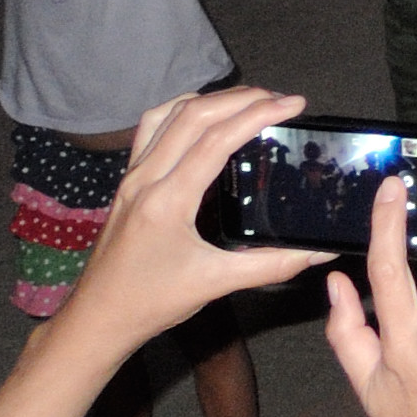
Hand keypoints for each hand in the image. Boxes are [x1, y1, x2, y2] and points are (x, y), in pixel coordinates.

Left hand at [65, 91, 333, 351]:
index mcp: (167, 200)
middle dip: (241, 98)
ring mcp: (132, 177)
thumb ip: (273, 264)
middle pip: (193, 115)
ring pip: (169, 115)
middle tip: (280, 99)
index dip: (258, 114)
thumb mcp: (215, 284)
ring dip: (211, 100)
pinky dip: (182, 111)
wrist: (97, 318)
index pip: (216, 139)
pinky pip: (152, 129)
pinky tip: (203, 117)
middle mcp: (145, 179)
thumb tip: (319, 252)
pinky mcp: (128, 182)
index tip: (294, 104)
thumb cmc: (151, 302)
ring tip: (248, 101)